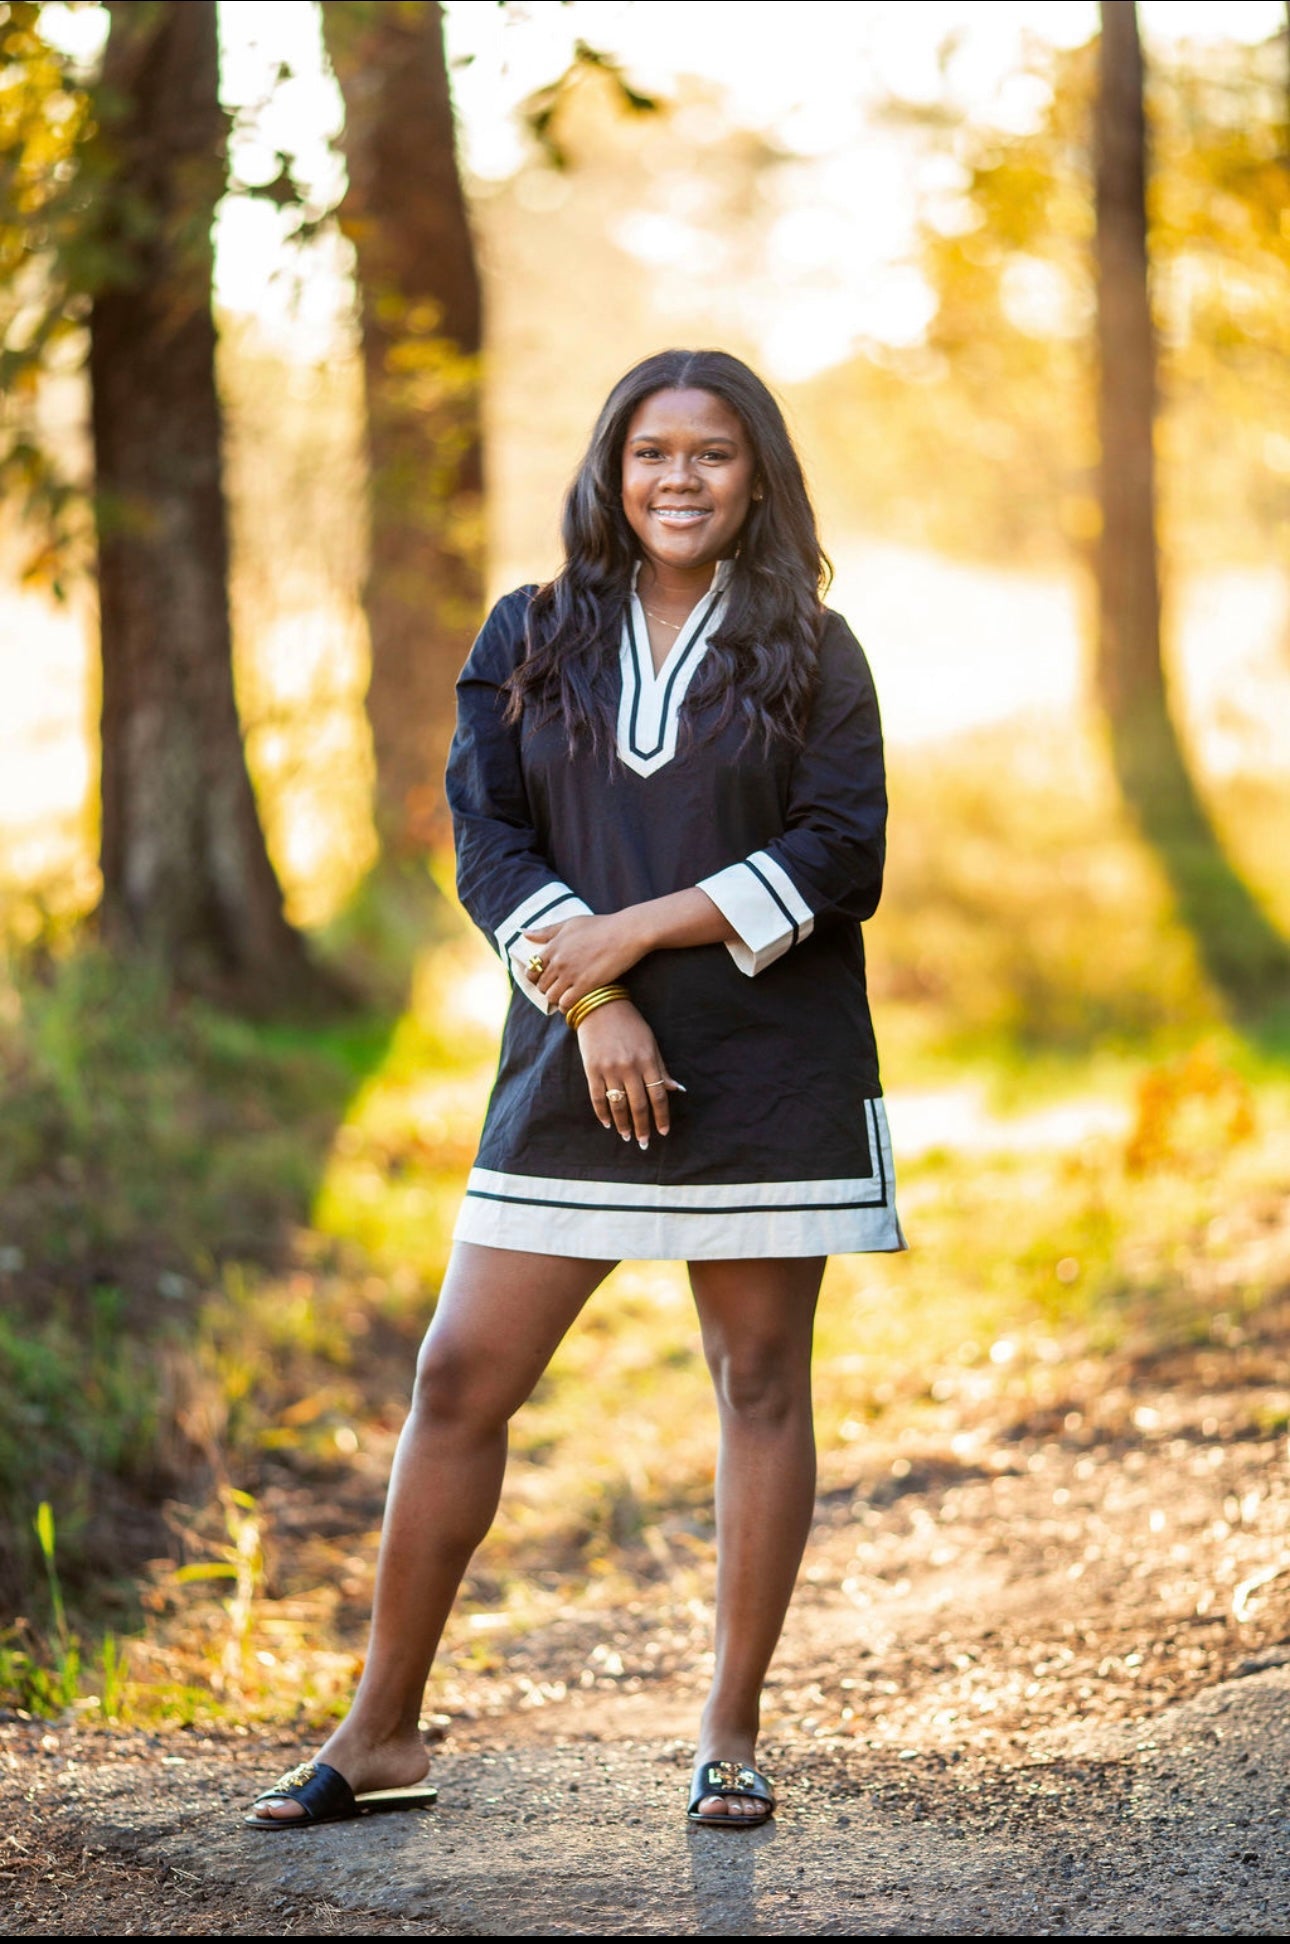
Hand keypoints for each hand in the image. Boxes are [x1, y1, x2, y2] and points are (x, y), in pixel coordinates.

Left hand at [523, 911, 648, 1011]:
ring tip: (565, 996)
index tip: (544, 978)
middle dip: (547, 989)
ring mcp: (571, 974)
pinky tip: (573, 1002)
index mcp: (553, 946)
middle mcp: (558, 961)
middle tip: (558, 989)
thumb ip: (547, 931)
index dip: (535, 977)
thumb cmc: (600, 926)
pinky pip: (566, 1003)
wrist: (626, 933)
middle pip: (541, 985)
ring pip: (551, 996)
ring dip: (556, 999)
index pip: (532, 969)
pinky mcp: (585, 985)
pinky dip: (566, 1006)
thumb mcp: (570, 923)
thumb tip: (524, 933)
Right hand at [574, 1000, 681, 1145]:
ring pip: (618, 1104)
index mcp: (647, 1060)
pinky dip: (603, 1113)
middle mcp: (629, 1067)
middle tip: (643, 1142)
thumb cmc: (630, 1025)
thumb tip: (677, 1090)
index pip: (658, 1095)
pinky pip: (597, 1097)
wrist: (600, 1007)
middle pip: (639, 1105)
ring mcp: (609, 1069)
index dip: (661, 1116)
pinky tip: (608, 1124)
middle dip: (643, 1127)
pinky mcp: (592, 1069)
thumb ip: (661, 1068)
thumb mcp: (651, 1043)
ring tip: (627, 1136)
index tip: (663, 1131)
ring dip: (623, 1124)